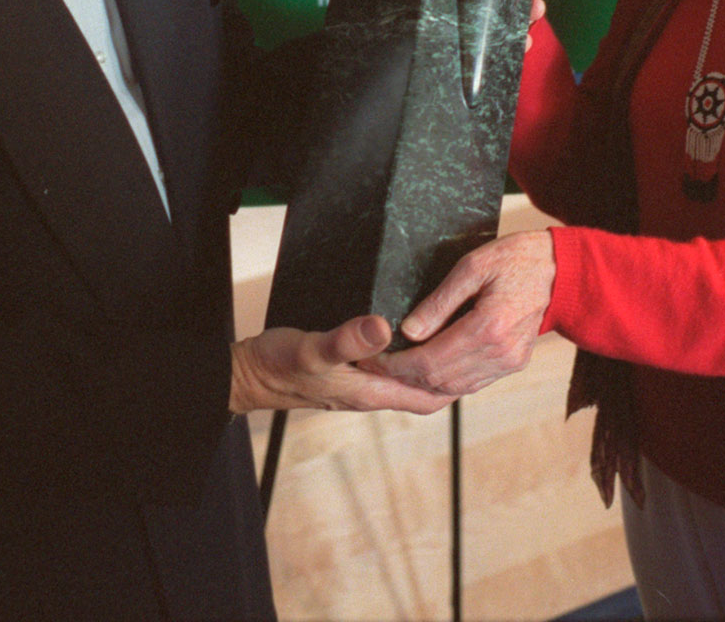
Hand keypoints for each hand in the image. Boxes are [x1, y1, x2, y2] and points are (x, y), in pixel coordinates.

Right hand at [230, 314, 453, 414]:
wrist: (247, 374)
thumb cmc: (279, 365)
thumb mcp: (314, 348)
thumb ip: (348, 340)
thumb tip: (384, 327)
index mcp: (371, 393)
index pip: (430, 396)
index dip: (457, 381)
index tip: (476, 355)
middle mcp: (370, 393)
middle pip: (425, 392)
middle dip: (451, 376)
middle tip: (474, 345)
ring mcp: (358, 384)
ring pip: (407, 382)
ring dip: (430, 367)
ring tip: (452, 337)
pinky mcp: (346, 371)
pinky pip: (388, 369)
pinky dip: (405, 357)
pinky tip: (405, 334)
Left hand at [371, 230, 555, 396]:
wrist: (558, 270)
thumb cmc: (515, 259)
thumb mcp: (472, 266)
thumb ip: (439, 301)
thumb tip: (408, 331)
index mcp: (489, 326)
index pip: (431, 360)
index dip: (397, 365)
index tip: (373, 359)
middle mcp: (500, 352)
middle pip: (439, 380)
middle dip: (403, 377)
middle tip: (374, 367)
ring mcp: (509, 363)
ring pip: (454, 389)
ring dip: (421, 385)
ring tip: (393, 372)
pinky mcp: (513, 365)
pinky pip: (472, 385)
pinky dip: (444, 383)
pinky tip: (424, 374)